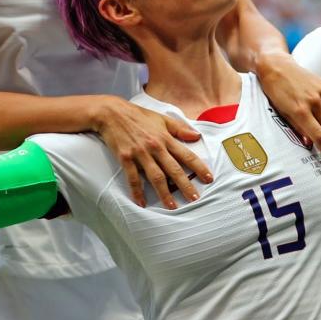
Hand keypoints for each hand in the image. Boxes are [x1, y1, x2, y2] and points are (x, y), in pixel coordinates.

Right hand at [94, 97, 211, 208]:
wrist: (112, 113)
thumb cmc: (137, 115)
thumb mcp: (161, 118)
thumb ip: (179, 128)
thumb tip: (197, 136)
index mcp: (165, 138)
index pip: (187, 155)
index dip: (199, 167)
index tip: (208, 178)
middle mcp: (155, 147)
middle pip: (174, 170)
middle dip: (185, 185)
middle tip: (194, 199)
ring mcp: (140, 154)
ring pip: (155, 177)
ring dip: (164, 193)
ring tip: (172, 206)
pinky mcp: (126, 158)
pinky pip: (133, 178)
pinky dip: (137, 192)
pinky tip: (142, 203)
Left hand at [255, 52, 320, 161]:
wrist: (276, 66)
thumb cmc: (274, 93)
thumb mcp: (281, 113)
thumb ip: (297, 128)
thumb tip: (311, 144)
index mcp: (300, 111)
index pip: (320, 136)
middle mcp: (313, 101)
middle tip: (313, 133)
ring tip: (308, 113)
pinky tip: (309, 100)